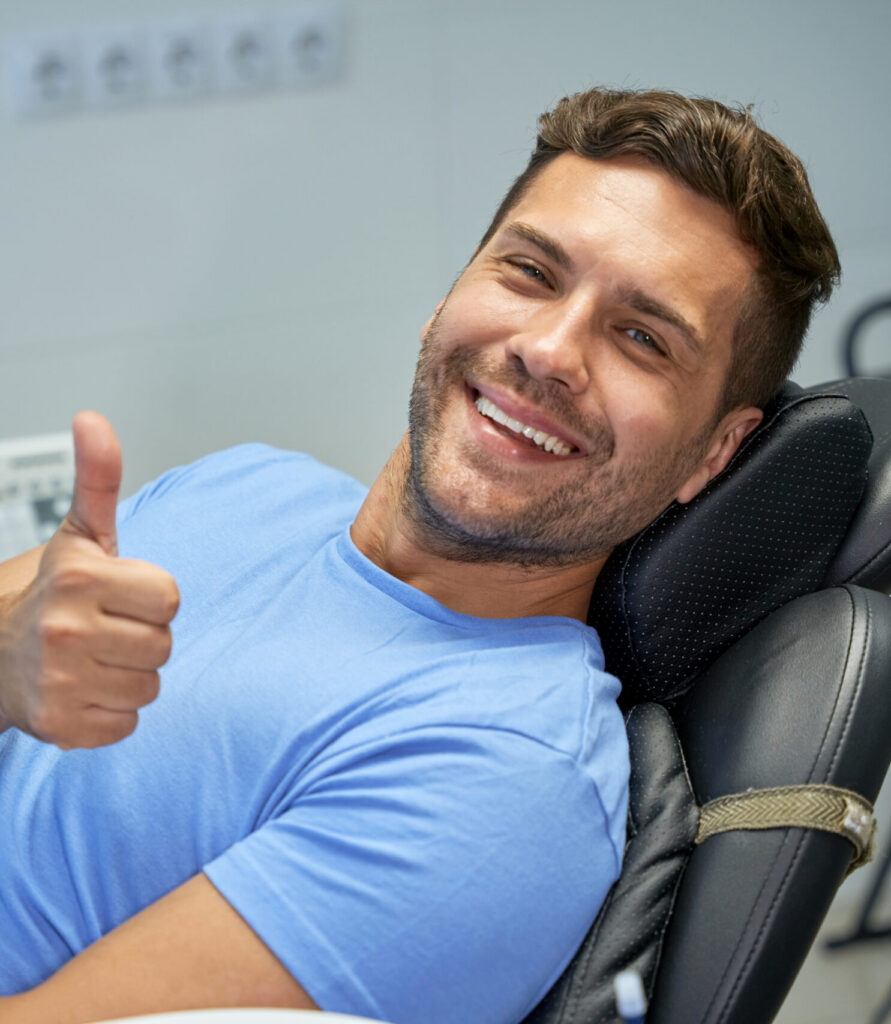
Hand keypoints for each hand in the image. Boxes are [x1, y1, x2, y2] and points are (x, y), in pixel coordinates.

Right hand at [0, 412, 179, 748]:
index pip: (170, 598)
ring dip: (130, 675)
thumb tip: (93, 420)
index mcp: (80, 578)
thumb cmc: (55, 591)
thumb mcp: (80, 534)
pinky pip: (129, 722)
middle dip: (141, 637)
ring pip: (150, 686)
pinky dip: (112, 711)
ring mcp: (62, 682)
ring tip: (94, 658)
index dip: (149, 597)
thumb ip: (98, 479)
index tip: (119, 595)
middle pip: (164, 644)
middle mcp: (67, 631)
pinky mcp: (62, 727)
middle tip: (104, 629)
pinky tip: (85, 689)